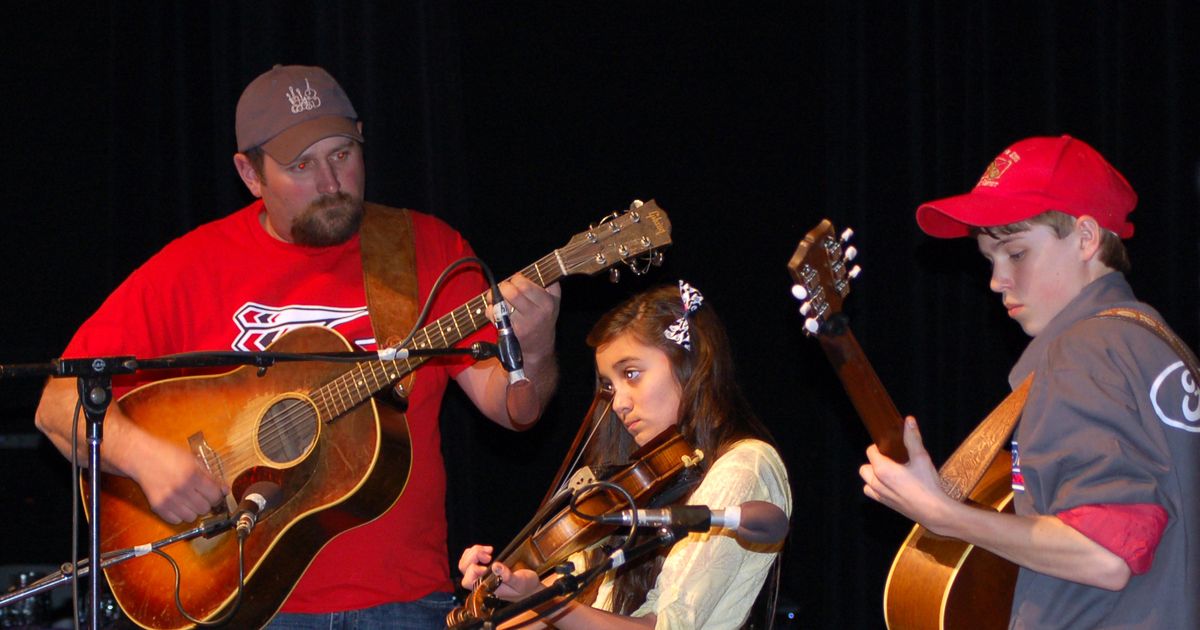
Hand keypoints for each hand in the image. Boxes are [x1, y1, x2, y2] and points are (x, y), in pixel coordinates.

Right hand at [126, 436, 226, 524]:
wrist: (141, 457)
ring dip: (193, 510)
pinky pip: (176, 521)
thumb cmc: (168, 454)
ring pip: (192, 517)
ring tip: (189, 500)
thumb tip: (224, 490)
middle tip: (202, 496)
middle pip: (205, 508)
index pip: (215, 495)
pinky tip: (178, 504)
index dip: (218, 495)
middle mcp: (181, 489)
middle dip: (207, 503)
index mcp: (192, 475)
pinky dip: (179, 515)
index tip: (215, 494)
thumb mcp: (193, 459)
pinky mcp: (157, 507)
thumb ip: (210, 476)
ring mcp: (168, 500)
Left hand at [458, 545, 543, 600]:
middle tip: (488, 555)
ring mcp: (481, 574)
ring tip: (489, 550)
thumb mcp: (520, 582)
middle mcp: (481, 583)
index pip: (469, 580)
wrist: (530, 587)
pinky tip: (487, 550)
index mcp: (487, 589)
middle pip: (464, 569)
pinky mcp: (483, 567)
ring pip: (465, 563)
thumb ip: (508, 576)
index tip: (489, 563)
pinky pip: (470, 558)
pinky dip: (476, 550)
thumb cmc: (525, 587)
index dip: (475, 569)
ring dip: (474, 552)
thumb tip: (496, 566)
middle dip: (473, 557)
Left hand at [497, 274, 559, 362]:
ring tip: (497, 297)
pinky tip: (497, 310)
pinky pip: (492, 315)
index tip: (517, 280)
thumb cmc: (545, 317)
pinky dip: (490, 309)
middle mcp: (535, 315)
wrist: (539, 346)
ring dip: (493, 297)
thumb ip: (550, 283)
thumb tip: (538, 268)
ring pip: (500, 304)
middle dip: (504, 286)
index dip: (516, 279)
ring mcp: (521, 325)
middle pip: (512, 293)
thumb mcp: (554, 300)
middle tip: (505, 287)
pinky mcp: (509, 333)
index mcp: (546, 303)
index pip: (525, 285)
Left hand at [859, 417, 955, 533]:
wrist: (934, 512)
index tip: (889, 446)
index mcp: (882, 469)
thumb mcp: (922, 458)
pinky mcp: (885, 504)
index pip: (871, 452)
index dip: (879, 446)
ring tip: (890, 472)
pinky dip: (876, 487)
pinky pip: (872, 492)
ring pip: (866, 481)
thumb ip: (913, 439)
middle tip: (890, 459)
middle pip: (865, 467)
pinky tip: (891, 485)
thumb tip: (909, 420)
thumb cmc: (928, 485)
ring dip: (873, 475)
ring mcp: (879, 495)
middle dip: (874, 461)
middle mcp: (876, 483)